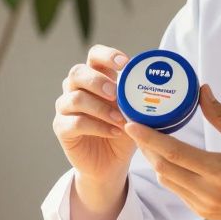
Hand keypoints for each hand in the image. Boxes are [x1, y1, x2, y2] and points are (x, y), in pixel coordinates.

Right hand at [54, 45, 135, 219]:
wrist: (110, 164)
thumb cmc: (123, 132)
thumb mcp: (134, 112)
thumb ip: (137, 98)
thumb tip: (158, 85)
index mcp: (95, 77)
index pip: (94, 55)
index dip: (107, 55)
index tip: (125, 63)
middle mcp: (75, 88)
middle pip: (77, 73)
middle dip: (98, 82)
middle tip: (116, 94)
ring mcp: (65, 107)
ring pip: (75, 98)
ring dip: (101, 108)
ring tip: (121, 120)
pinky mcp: (62, 128)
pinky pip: (76, 122)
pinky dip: (97, 126)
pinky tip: (114, 132)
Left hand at [126, 85, 220, 219]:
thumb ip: (220, 115)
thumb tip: (202, 90)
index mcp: (218, 171)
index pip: (173, 152)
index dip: (148, 137)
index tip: (131, 123)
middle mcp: (207, 192)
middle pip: (163, 167)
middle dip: (146, 147)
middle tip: (137, 125)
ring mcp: (203, 206)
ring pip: (167, 180)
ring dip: (156, 160)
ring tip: (150, 139)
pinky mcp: (203, 213)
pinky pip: (177, 191)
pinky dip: (169, 173)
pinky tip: (169, 158)